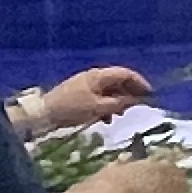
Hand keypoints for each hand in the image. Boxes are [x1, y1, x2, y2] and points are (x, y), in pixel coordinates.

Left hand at [31, 66, 154, 132]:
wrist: (42, 113)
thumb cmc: (72, 108)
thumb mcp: (98, 108)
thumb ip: (118, 103)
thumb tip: (135, 100)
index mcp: (99, 76)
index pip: (126, 74)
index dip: (139, 83)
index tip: (149, 95)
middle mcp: (93, 76)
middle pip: (118, 81)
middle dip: (128, 94)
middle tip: (135, 107)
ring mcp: (85, 84)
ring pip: (108, 90)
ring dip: (116, 101)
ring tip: (117, 116)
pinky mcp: (78, 93)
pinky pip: (98, 95)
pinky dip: (105, 104)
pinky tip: (104, 118)